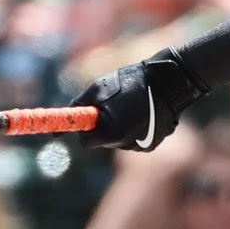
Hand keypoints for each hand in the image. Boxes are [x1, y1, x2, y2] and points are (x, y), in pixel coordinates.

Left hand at [71, 49, 207, 150]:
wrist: (167, 82)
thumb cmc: (129, 82)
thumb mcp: (98, 89)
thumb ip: (78, 106)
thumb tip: (62, 123)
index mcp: (109, 133)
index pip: (85, 141)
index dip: (86, 127)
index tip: (91, 115)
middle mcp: (124, 145)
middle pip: (103, 141)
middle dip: (104, 126)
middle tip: (114, 105)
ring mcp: (140, 146)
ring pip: (120, 139)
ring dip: (120, 126)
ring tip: (132, 105)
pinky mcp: (152, 145)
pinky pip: (135, 139)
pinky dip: (135, 129)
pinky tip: (144, 113)